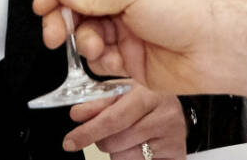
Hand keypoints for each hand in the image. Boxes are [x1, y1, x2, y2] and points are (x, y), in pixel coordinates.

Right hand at [34, 0, 246, 101]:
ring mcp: (128, 29)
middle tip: (55, 30)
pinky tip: (109, 57)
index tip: (44, 3)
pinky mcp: (133, 59)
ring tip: (95, 44)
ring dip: (84, 39)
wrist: (222, 47)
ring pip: (87, 34)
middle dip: (62, 17)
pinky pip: (102, 60)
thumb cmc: (193, 6)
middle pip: (77, 5)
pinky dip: (99, 59)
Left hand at [63, 85, 186, 157]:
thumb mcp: (121, 92)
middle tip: (109, 130)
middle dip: (102, 139)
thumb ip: (98, 102)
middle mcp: (164, 116)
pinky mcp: (176, 156)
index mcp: (148, 94)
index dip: (88, 132)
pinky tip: (139, 146)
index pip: (113, 119)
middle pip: (115, 142)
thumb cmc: (145, 98)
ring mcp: (172, 139)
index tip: (70, 142)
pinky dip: (131, 158)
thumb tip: (77, 115)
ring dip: (117, 151)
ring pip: (124, 158)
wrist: (175, 108)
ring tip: (129, 136)